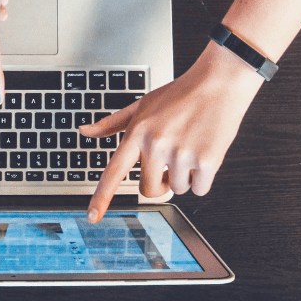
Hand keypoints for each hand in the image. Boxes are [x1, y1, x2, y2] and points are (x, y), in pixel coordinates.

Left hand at [82, 42, 263, 222]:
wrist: (217, 84)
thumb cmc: (178, 95)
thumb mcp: (141, 105)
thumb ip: (111, 123)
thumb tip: (84, 131)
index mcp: (138, 132)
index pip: (114, 171)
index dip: (101, 197)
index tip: (92, 217)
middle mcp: (156, 144)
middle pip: (149, 189)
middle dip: (159, 182)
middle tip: (169, 160)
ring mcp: (181, 154)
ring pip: (177, 189)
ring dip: (184, 176)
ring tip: (188, 146)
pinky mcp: (207, 161)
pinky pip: (199, 189)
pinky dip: (203, 178)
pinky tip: (204, 152)